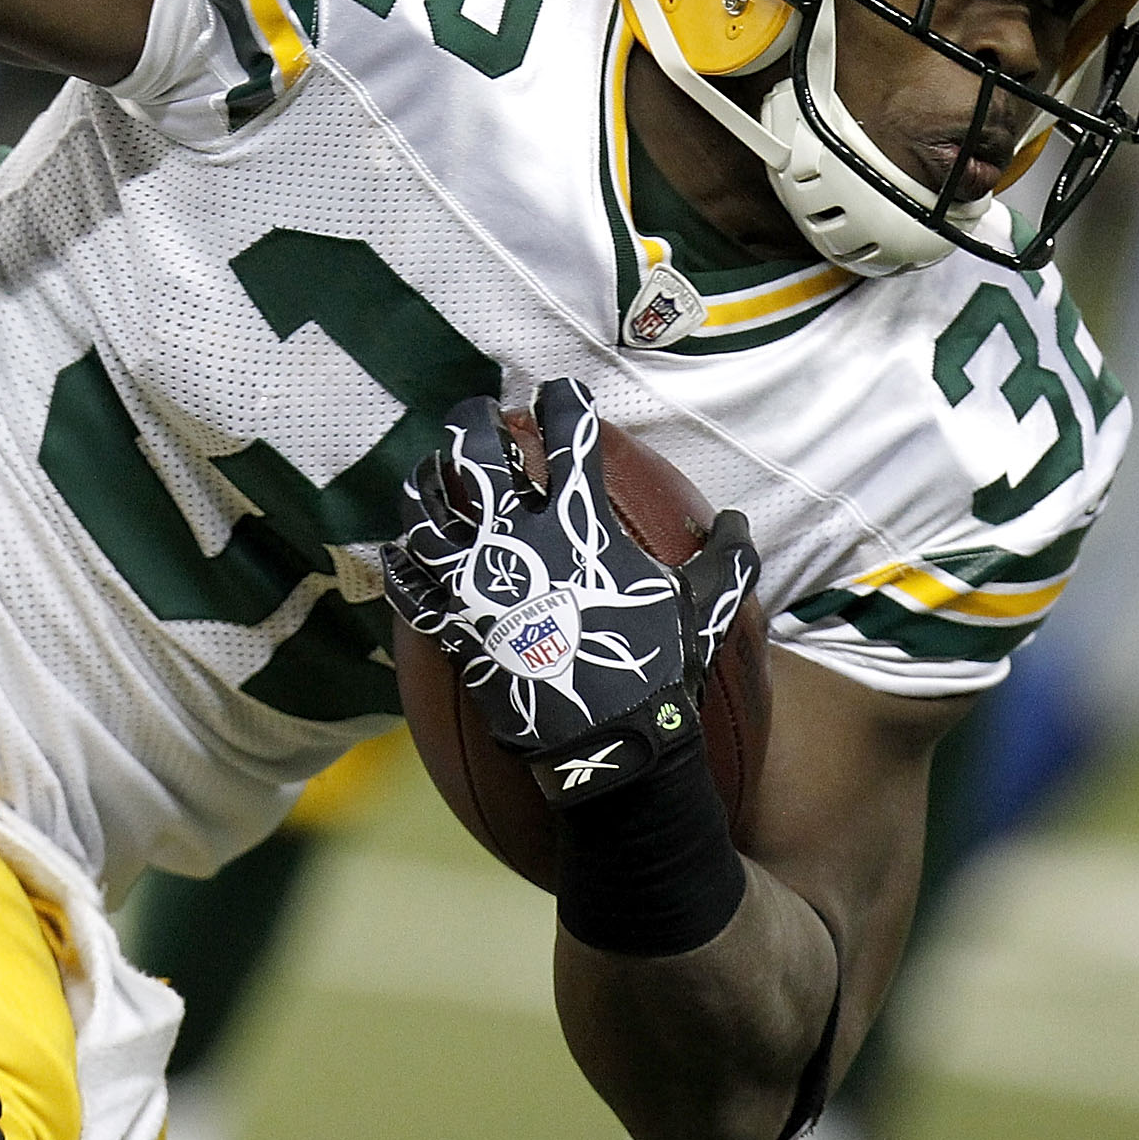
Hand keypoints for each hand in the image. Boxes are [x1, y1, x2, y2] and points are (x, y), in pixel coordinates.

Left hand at [384, 380, 757, 804]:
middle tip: (475, 414)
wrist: (608, 746)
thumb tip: (738, 522)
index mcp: (578, 522)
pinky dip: (400, 565)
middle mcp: (516, 539)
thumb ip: (725, 559)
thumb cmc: (658, 672)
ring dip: (423, 483)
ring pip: (424, 510)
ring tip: (427, 472)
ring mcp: (475, 581)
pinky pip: (407, 585)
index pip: (569, 433)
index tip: (560, 393)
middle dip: (472, 421)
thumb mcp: (706, 608)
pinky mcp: (449, 626)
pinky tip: (400, 552)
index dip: (565, 401)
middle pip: (475, 454)